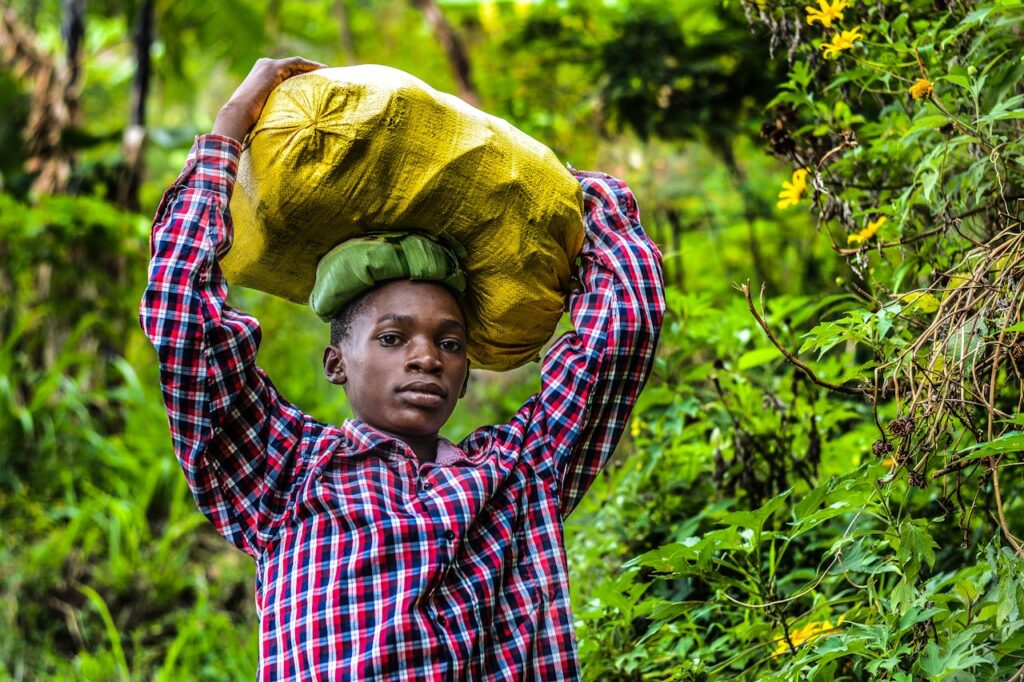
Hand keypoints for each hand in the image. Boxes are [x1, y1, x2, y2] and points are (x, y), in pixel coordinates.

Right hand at [212, 56, 326, 141]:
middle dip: (309, 70)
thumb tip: (289, 117)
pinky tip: (322, 69)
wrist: (239, 113)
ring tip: (327, 72)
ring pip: (296, 63)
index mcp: (263, 73)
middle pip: (293, 66)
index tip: (316, 80)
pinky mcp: (273, 68)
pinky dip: (310, 65)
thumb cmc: (250, 117)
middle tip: (326, 75)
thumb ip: (277, 104)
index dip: (302, 74)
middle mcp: (265, 65)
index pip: (287, 71)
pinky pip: (297, 63)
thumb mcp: (267, 107)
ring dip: (312, 67)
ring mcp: (269, 65)